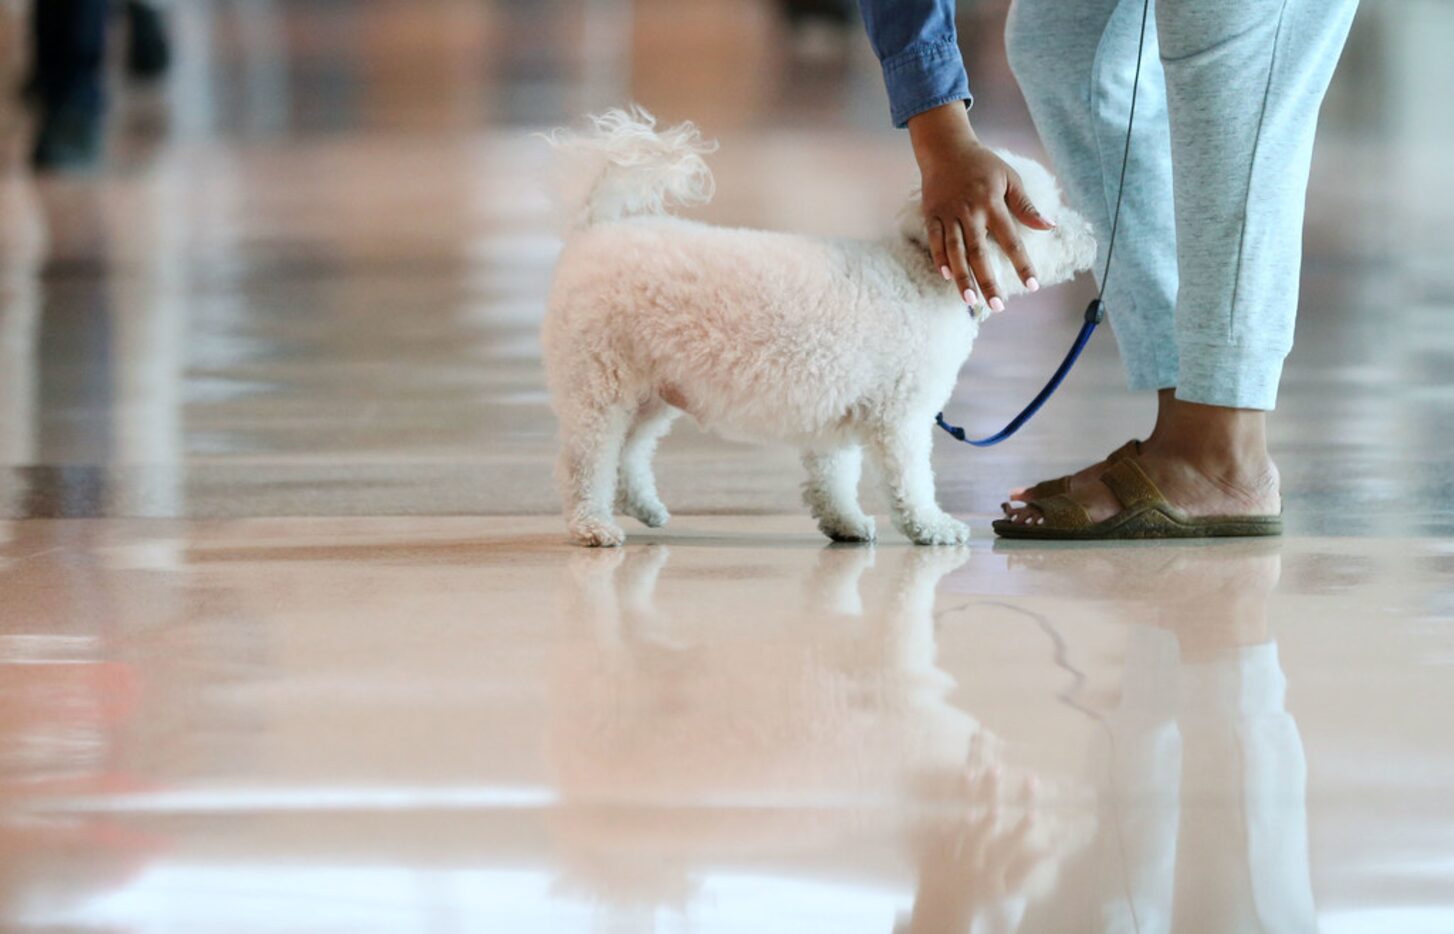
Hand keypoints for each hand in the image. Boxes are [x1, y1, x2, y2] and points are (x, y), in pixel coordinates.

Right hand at [907, 103, 1055, 311]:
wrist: (945, 148)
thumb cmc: (982, 165)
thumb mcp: (1009, 179)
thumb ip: (1026, 206)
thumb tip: (1050, 226)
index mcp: (992, 203)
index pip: (1011, 239)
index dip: (1022, 264)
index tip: (1032, 285)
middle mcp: (970, 211)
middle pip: (979, 252)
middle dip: (988, 280)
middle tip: (998, 305)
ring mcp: (948, 215)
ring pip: (955, 251)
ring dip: (962, 277)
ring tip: (970, 300)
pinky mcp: (932, 216)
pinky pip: (935, 241)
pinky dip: (940, 259)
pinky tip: (946, 277)